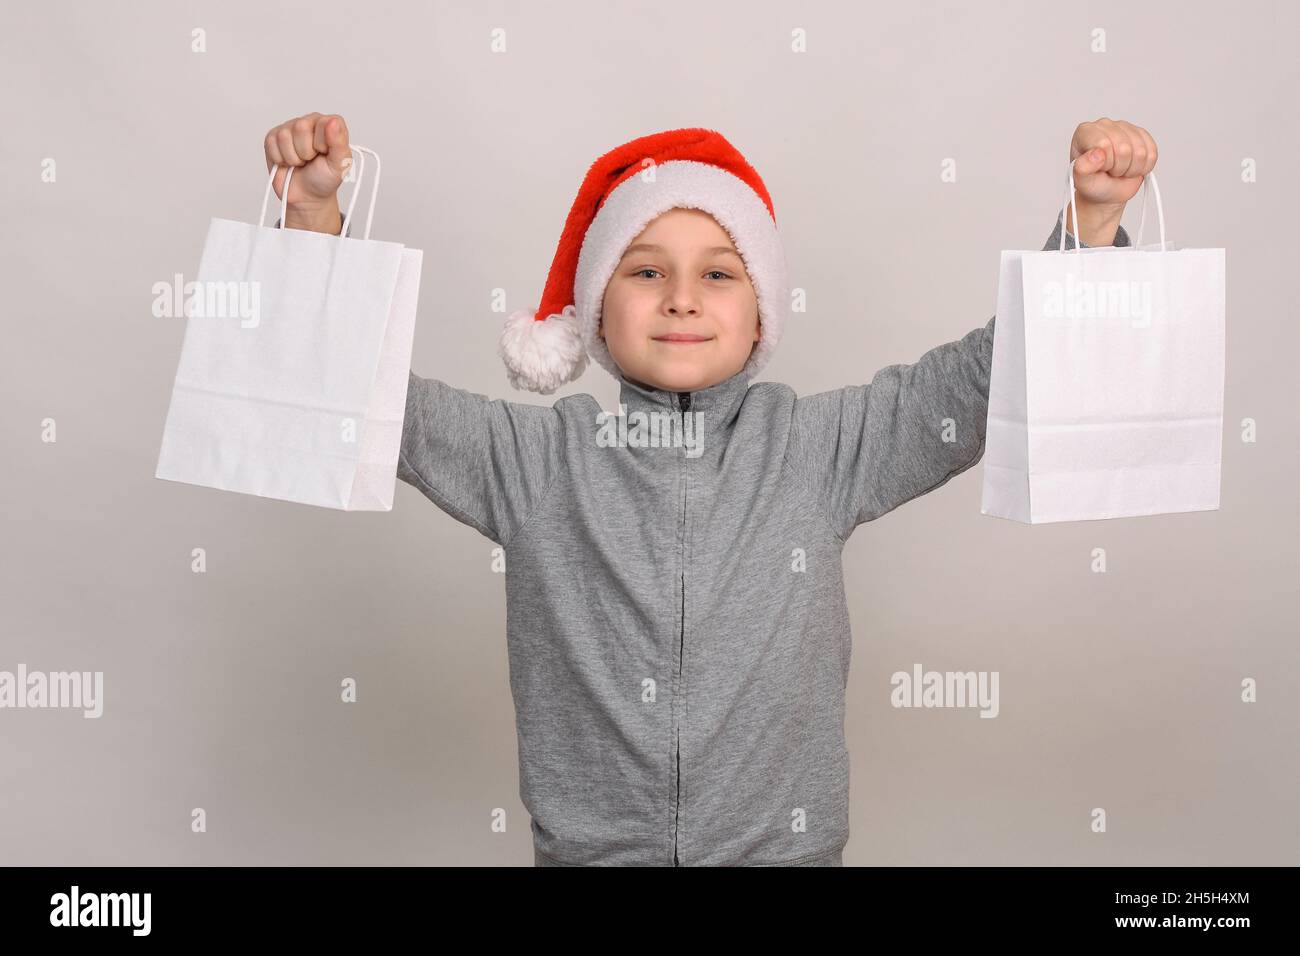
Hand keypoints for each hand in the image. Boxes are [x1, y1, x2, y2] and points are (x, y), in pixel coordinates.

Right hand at [262, 113, 351, 231]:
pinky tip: (288, 162)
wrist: (307, 196)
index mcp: (328, 124)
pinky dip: (281, 159)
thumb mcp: (339, 164)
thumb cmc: (324, 178)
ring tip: (301, 162)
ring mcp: (289, 128)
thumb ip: (339, 142)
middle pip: (300, 127)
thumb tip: (333, 122)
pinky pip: (272, 143)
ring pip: (284, 136)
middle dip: (306, 152)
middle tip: (311, 160)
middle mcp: (308, 121)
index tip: (325, 155)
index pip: (323, 123)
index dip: (323, 145)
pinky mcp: (273, 137)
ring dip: (294, 157)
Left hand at [1065, 118, 1158, 244]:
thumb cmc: (1091, 188)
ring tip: (1119, 173)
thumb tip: (1093, 156)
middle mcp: (1103, 124)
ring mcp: (1124, 128)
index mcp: (1085, 132)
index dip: (1105, 162)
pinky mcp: (1142, 135)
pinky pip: (1152, 150)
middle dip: (1119, 167)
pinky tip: (1132, 169)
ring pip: (1141, 148)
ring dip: (1132, 168)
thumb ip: (1084, 170)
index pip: (1103, 141)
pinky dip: (1145, 165)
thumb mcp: (1083, 183)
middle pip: (1124, 145)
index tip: (1099, 171)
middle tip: (1110, 175)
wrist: (1104, 195)